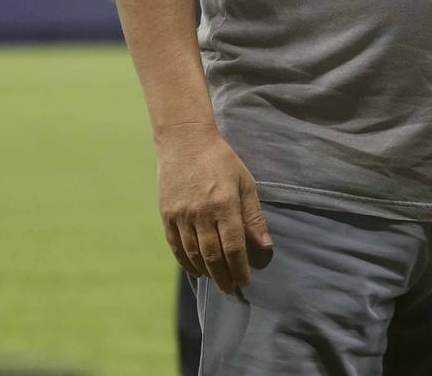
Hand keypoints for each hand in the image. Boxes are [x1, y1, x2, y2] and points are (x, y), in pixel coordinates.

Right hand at [154, 123, 271, 294]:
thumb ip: (254, 217)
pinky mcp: (166, 215)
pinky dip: (186, 262)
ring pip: (193, 254)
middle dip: (224, 276)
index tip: (246, 281)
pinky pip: (175, 246)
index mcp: (224, 204)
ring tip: (217, 281)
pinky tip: (196, 271)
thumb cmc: (222, 161)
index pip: (234, 247)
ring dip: (206, 272)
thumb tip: (265, 247)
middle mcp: (201, 213)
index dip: (240, 268)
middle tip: (231, 289)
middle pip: (213, 256)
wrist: (185, 142)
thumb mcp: (245, 183)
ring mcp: (181, 215)